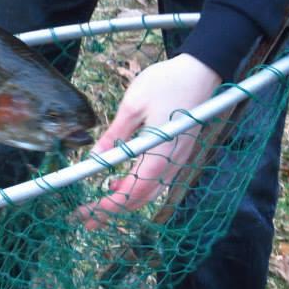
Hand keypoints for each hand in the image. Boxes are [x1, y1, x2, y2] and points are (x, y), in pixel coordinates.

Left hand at [78, 54, 220, 228]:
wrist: (201, 70)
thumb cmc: (166, 82)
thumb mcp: (131, 106)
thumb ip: (114, 135)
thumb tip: (94, 157)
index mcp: (159, 153)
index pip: (132, 192)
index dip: (109, 206)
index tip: (89, 212)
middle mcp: (173, 163)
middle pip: (141, 199)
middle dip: (113, 211)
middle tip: (87, 218)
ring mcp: (180, 159)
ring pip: (151, 193)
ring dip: (125, 201)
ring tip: (99, 204)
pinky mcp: (181, 153)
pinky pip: (159, 181)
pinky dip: (139, 188)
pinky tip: (119, 182)